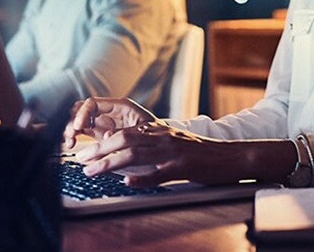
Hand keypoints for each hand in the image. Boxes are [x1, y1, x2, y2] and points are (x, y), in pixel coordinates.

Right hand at [62, 97, 155, 149]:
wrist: (168, 148)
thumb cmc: (158, 137)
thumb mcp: (144, 134)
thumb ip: (124, 133)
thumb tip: (106, 136)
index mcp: (121, 107)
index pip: (92, 103)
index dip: (82, 114)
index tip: (78, 128)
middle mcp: (110, 112)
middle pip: (82, 110)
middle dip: (73, 121)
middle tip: (71, 137)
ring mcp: (104, 123)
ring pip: (80, 121)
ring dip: (71, 129)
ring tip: (70, 143)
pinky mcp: (101, 135)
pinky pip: (83, 131)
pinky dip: (75, 136)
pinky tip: (72, 145)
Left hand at [74, 121, 223, 187]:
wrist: (232, 156)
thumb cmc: (204, 152)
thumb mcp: (176, 141)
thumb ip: (155, 143)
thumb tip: (131, 151)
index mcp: (161, 131)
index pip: (125, 132)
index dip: (103, 141)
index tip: (86, 151)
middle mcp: (164, 137)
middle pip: (125, 140)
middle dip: (99, 150)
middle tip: (81, 160)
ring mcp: (174, 152)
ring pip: (136, 155)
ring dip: (111, 163)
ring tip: (93, 172)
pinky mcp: (184, 167)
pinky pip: (159, 173)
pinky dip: (142, 178)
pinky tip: (128, 183)